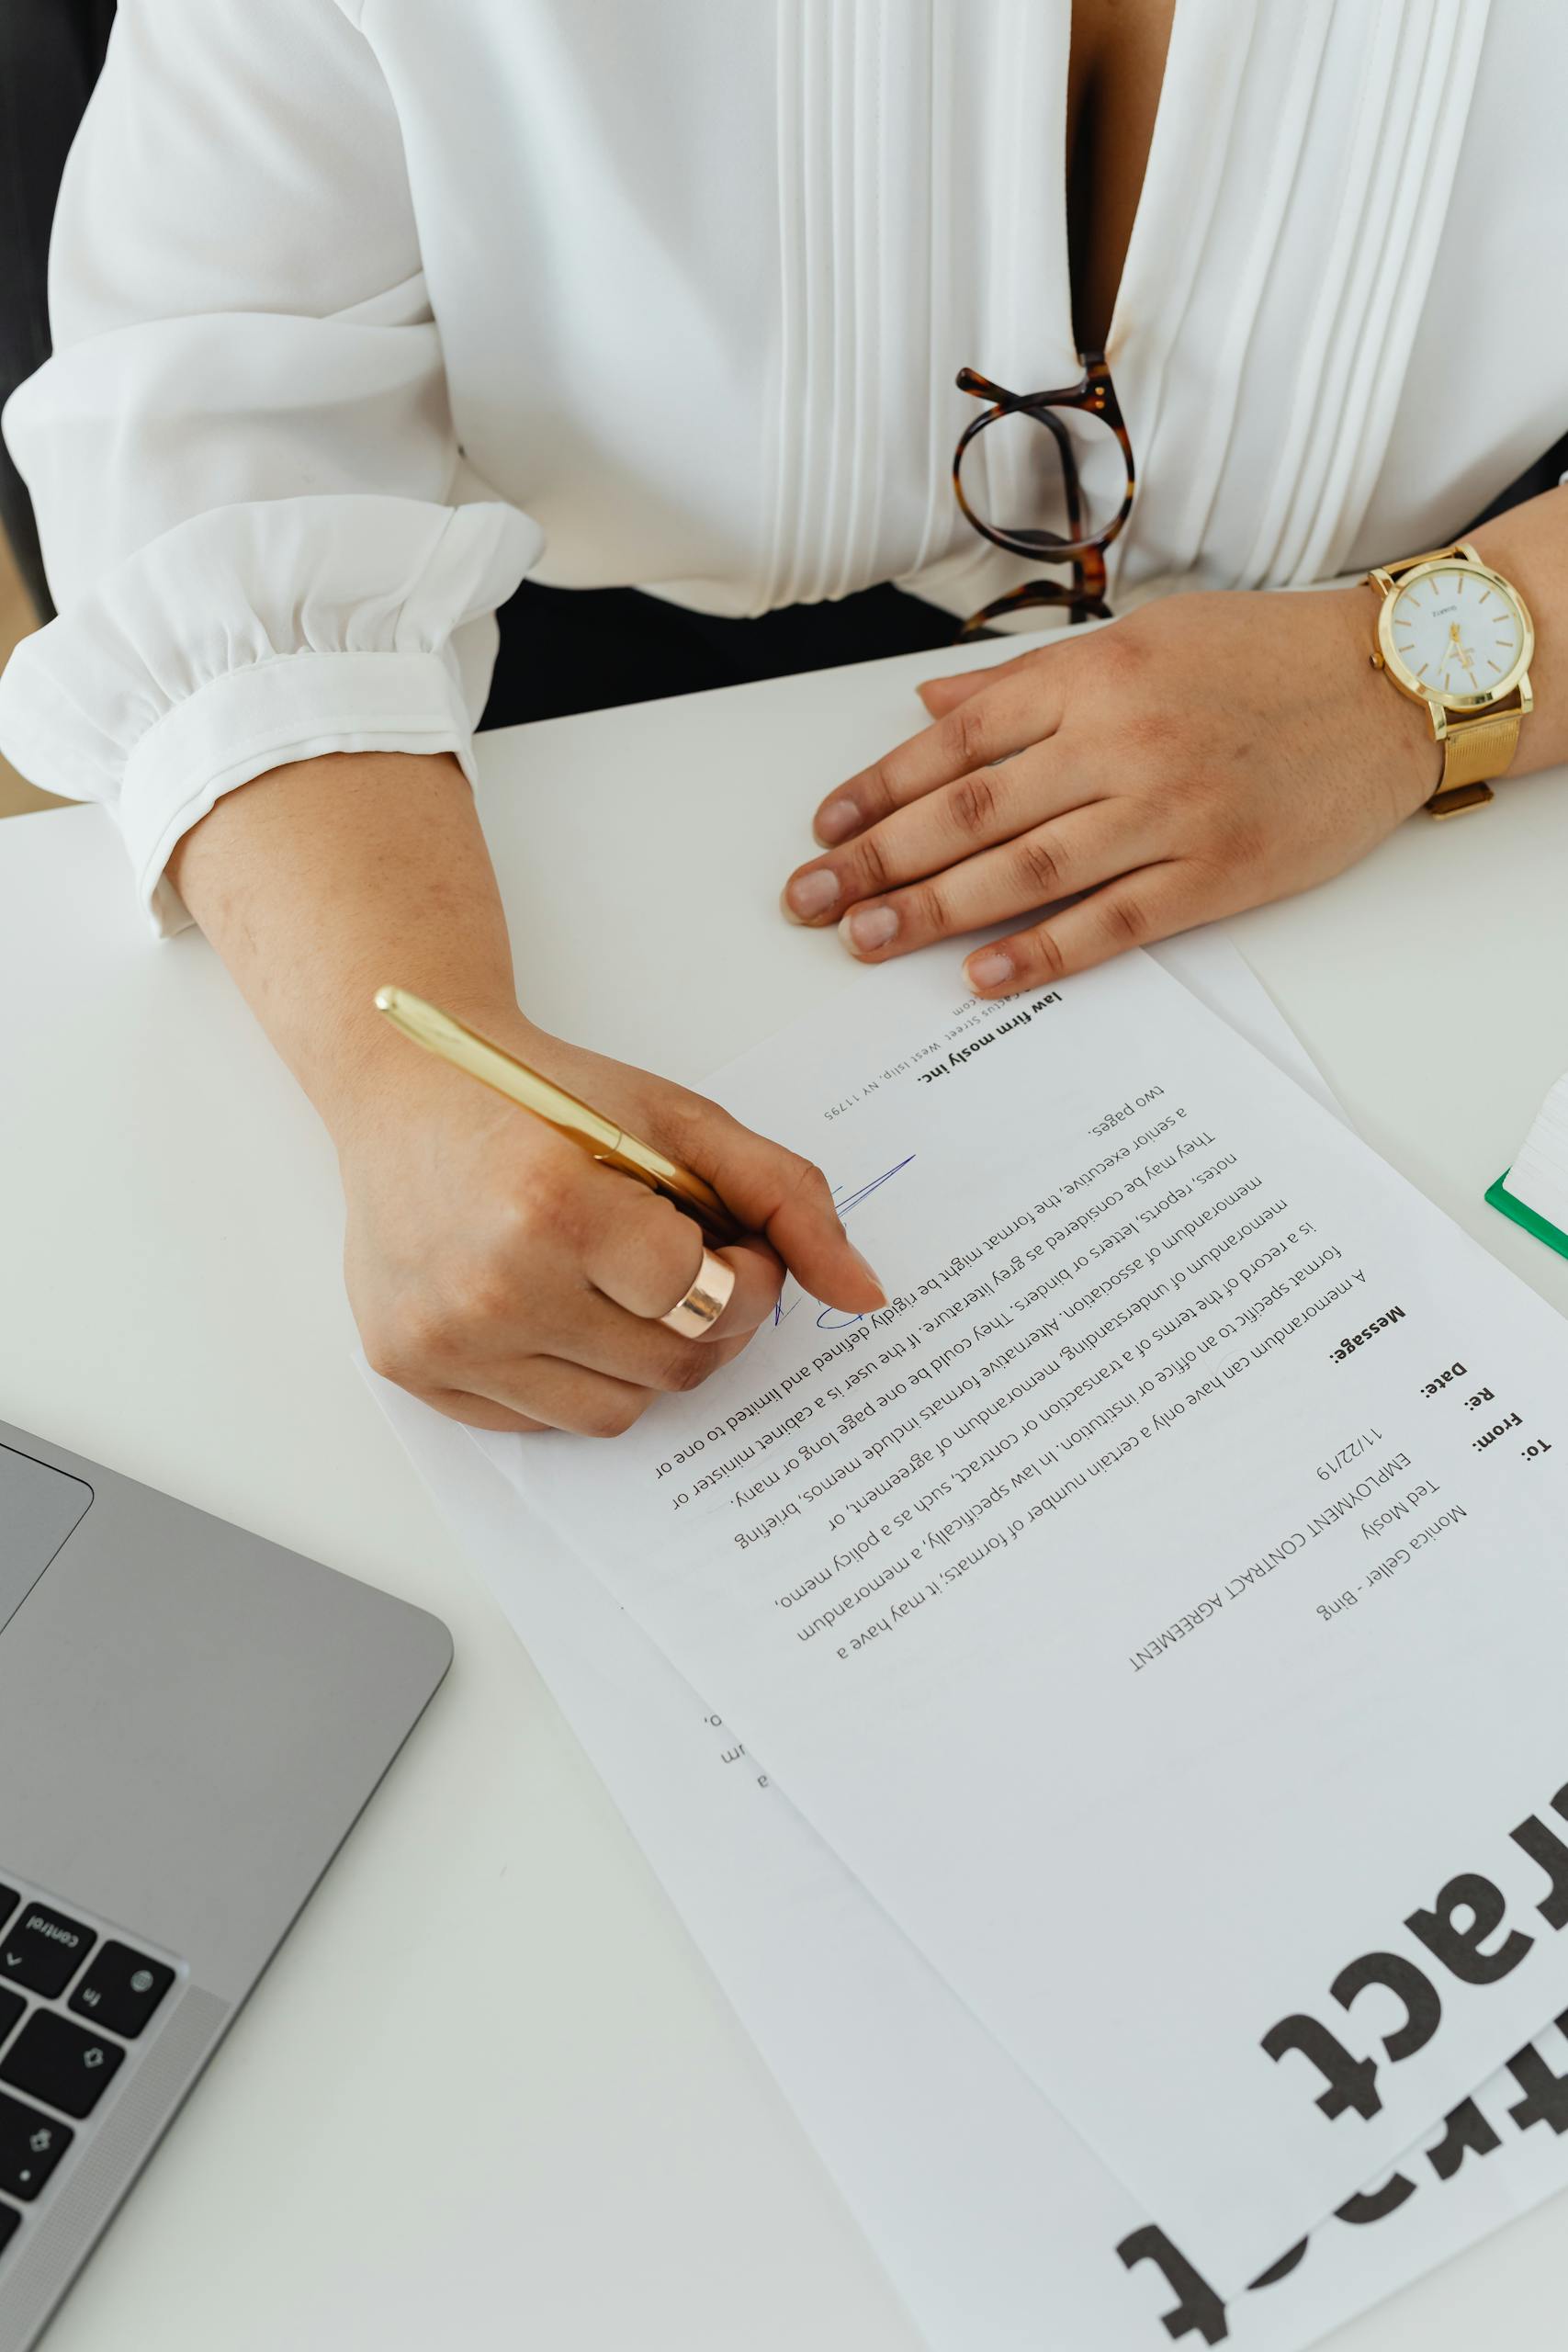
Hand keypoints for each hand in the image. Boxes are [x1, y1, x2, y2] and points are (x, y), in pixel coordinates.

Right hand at [340, 1012, 883, 1433]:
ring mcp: (442, 1340)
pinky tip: (551, 1300)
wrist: (404, 1084)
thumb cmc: (545, 1095)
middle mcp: (487, 1287)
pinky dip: (572, 1373)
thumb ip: (785, 1200)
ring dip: (643, 1355)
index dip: (742, 1275)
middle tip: (682, 1260)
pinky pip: (543, 1420)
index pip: (705, 1298)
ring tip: (612, 1280)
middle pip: (674, 1366)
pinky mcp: (410, 1370)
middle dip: (708, 1319)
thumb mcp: (678, 1121)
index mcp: (551, 1207)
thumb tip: (866, 1296)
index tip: (728, 1240)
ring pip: (616, 1412)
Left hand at [781, 587, 1442, 995]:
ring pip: (1026, 869)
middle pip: (971, 811)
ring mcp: (1170, 809)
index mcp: (1093, 675)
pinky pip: (1113, 920)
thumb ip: (1028, 682)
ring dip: (934, 911)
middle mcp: (1122, 740)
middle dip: (879, 860)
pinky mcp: (1217, 871)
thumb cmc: (1263, 655)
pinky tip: (980, 976)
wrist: (1392, 682)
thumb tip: (931, 707)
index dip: (878, 790)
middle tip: (812, 902)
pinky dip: (1041, 952)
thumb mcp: (1141, 636)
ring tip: (866, 940)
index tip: (823, 830)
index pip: (956, 742)